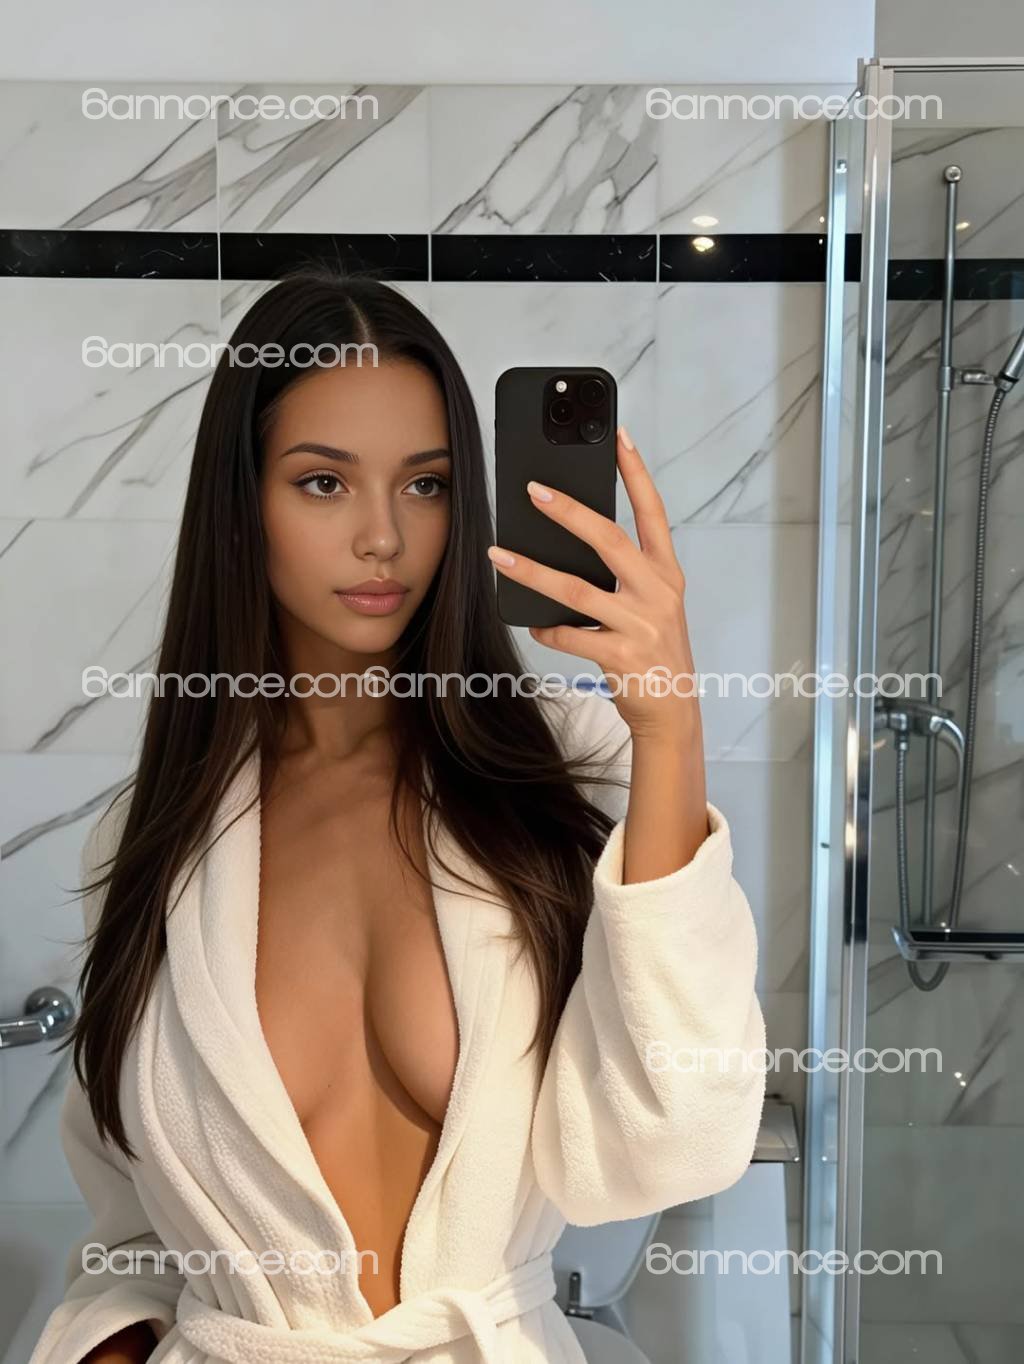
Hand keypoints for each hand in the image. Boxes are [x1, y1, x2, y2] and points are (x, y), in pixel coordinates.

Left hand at [487, 425, 698, 740]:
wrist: (672, 709)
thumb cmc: (654, 649)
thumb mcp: (652, 604)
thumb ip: (624, 574)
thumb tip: (575, 539)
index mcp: (666, 573)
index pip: (654, 512)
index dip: (636, 473)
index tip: (618, 437)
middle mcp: (658, 594)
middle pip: (610, 541)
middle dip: (569, 512)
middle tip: (533, 490)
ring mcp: (641, 626)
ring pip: (577, 590)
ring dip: (533, 570)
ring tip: (499, 555)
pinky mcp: (622, 657)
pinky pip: (571, 637)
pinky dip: (547, 629)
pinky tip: (533, 623)